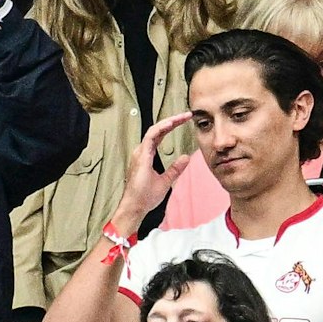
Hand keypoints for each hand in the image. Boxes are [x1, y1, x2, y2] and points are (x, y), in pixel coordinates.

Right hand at [111, 111, 193, 231]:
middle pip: (157, 130)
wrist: (135, 207)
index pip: (159, 135)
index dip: (171, 126)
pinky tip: (171, 124)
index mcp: (146, 155)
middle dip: (172, 120)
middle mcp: (141, 151)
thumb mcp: (166, 181)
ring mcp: (140, 153)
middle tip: (187, 114)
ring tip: (182, 117)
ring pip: (154, 131)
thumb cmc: (145, 196)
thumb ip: (175, 169)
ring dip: (168, 122)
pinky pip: (150, 138)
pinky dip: (160, 129)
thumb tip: (186, 158)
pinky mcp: (141, 157)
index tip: (185, 120)